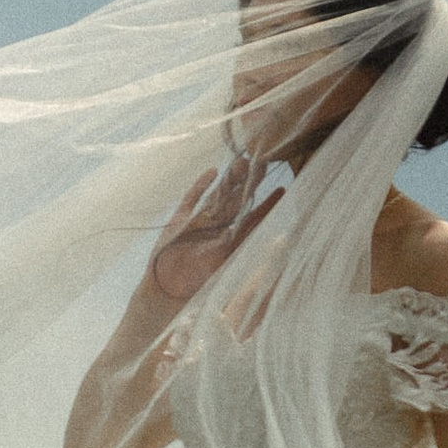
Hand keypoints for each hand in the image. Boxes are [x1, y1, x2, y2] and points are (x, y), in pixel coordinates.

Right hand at [149, 146, 283, 303]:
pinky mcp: (179, 219)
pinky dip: (201, 185)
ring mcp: (198, 221)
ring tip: (242, 161)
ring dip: (229, 180)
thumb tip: (244, 229)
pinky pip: (192, 197)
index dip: (267, 204)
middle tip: (262, 163)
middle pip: (236, 200)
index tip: (282, 189)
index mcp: (230, 239)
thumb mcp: (218, 263)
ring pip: (217, 195)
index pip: (253, 218)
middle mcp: (217, 228)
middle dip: (248, 183)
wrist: (165, 286)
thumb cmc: (194, 282)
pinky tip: (212, 171)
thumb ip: (230, 245)